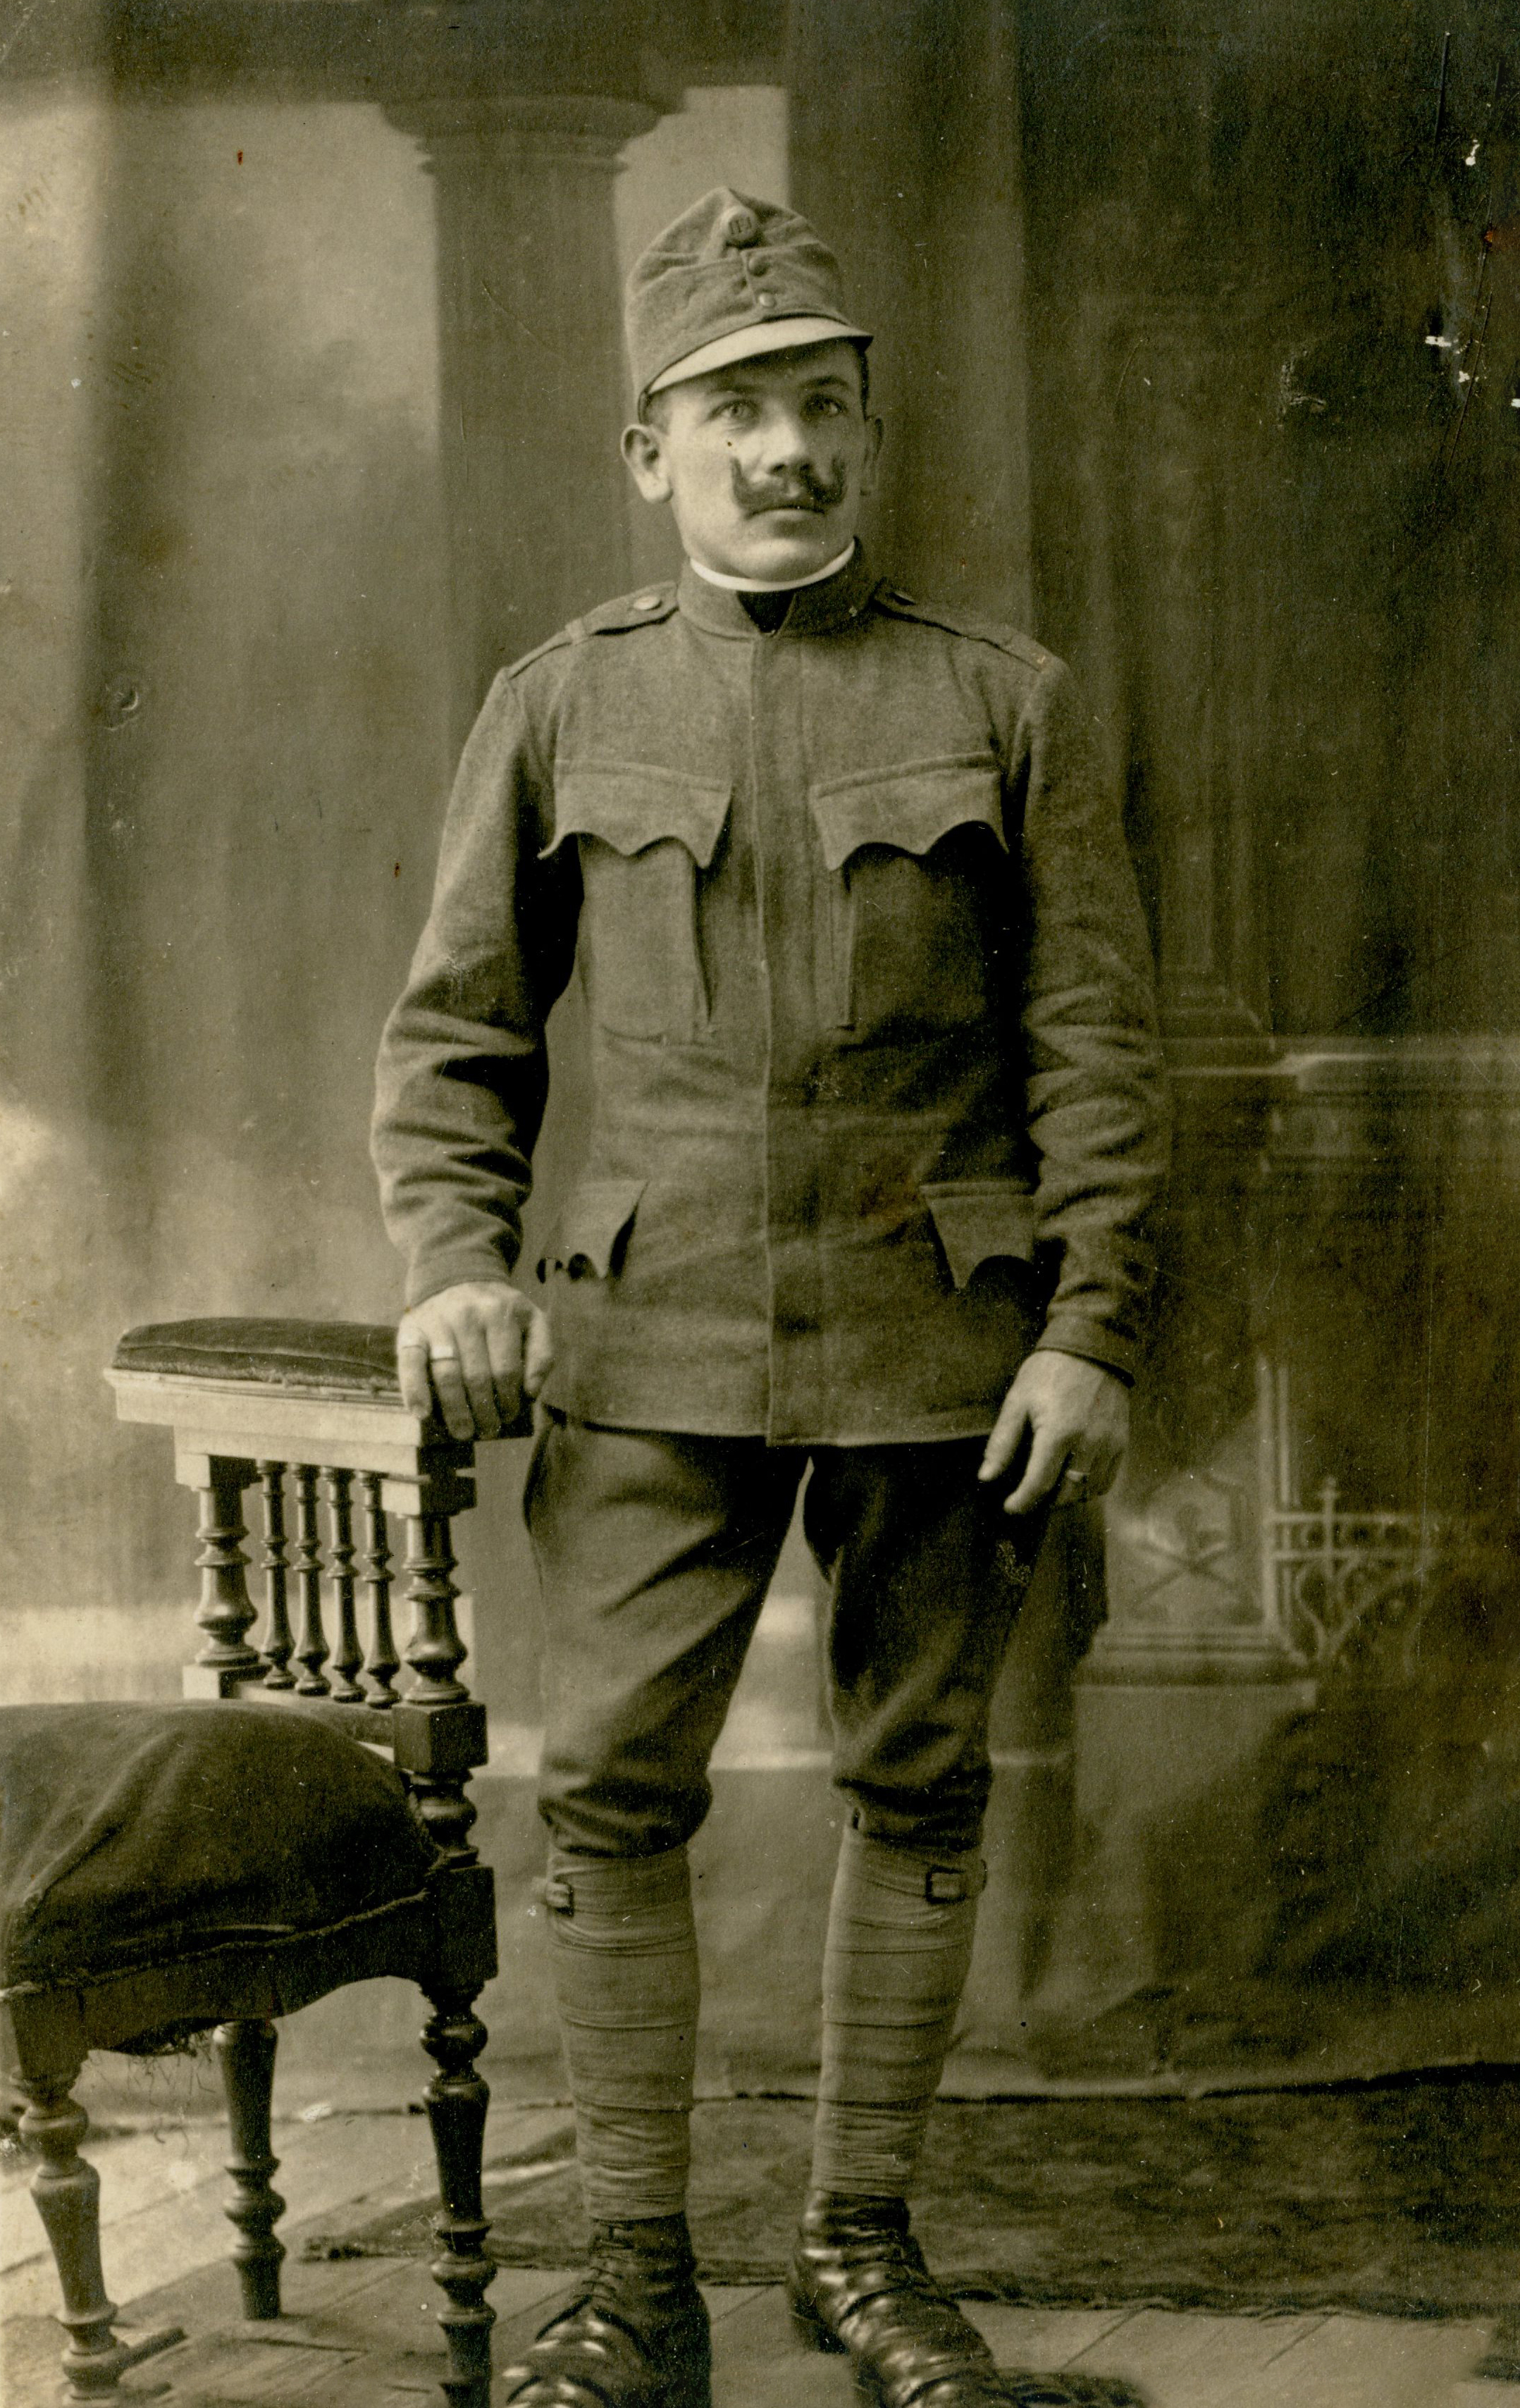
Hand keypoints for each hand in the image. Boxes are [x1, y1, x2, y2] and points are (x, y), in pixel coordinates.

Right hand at [396, 1281, 552, 1439]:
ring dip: (456, 1411)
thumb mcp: (532, 1321)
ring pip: (447, 1376)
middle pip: (477, 1377)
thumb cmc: (499, 1310)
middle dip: (484, 1412)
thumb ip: (542, 1354)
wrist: (457, 1275)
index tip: (509, 1416)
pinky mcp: (411, 1329)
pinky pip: (410, 1363)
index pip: (506, 1370)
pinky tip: (422, 1414)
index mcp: (501, 1314)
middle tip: (488, 1430)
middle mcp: (468, 1315)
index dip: (509, 1400)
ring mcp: (437, 1322)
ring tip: (464, 1432)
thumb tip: (531, 1392)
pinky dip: (414, 1390)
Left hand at [978, 1349, 1128, 1516]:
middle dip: (1044, 1500)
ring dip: (1067, 1496)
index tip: (1010, 1507)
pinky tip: (1073, 1476)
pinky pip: (1106, 1480)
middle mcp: (1088, 1443)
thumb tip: (986, 1477)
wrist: (1090, 1347)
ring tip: (1050, 1485)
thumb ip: (1002, 1442)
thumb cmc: (1048, 1371)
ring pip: (1088, 1491)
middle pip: (1066, 1494)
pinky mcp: (1121, 1441)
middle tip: (1028, 1493)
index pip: (1039, 1484)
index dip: (1022, 1502)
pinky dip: (1089, 1486)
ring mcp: (1109, 1444)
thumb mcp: (1017, 1400)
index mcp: (1058, 1432)